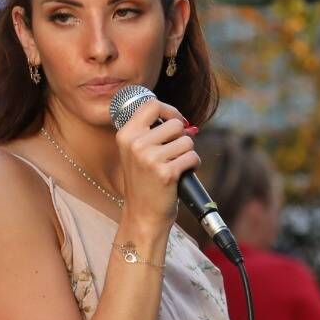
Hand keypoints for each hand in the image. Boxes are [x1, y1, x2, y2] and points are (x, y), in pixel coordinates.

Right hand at [114, 97, 199, 232]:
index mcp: (126, 135)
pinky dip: (192, 165)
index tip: (176, 122)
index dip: (170, 111)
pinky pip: (192, 157)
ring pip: (187, 141)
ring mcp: (150, 159)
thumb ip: (152, 132)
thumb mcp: (137, 152)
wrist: (143, 215)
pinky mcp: (166, 173)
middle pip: (175, 124)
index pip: (151, 104)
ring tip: (175, 166)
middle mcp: (136, 144)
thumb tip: (185, 122)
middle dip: (181, 138)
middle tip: (173, 154)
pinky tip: (182, 174)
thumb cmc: (144, 182)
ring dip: (187, 153)